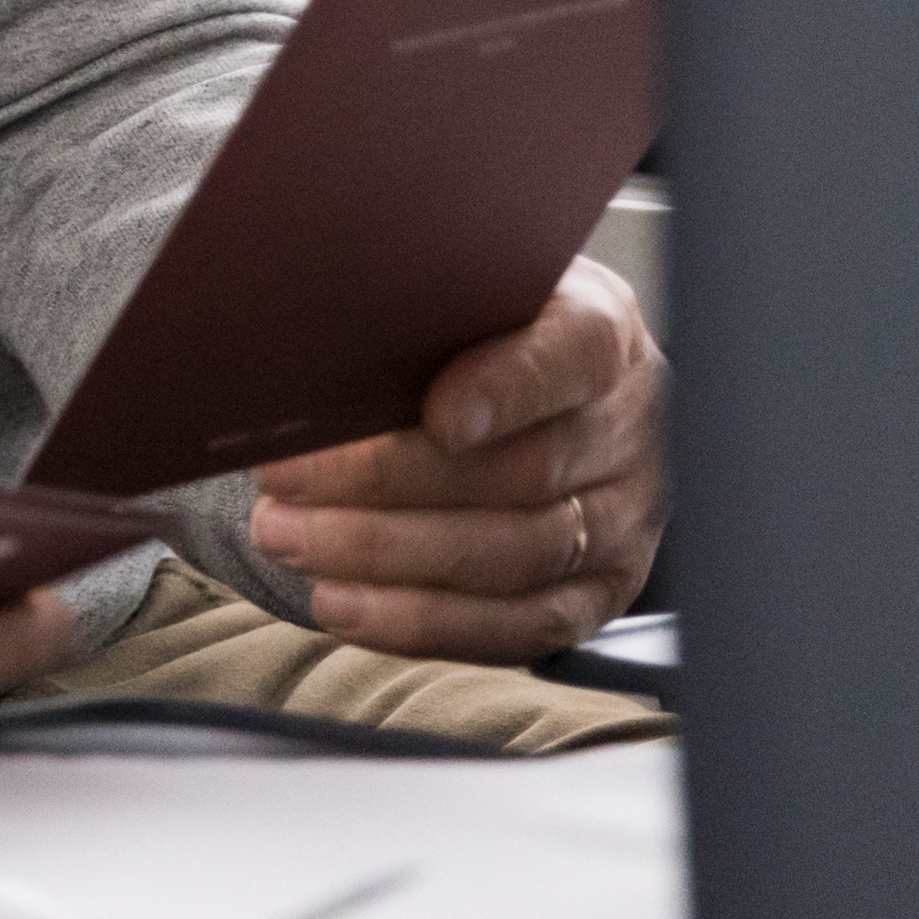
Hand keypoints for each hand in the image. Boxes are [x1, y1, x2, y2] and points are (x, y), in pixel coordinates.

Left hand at [249, 254, 664, 661]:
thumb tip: (321, 329)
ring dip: (387, 557)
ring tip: (290, 539)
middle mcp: (630, 429)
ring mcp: (624, 522)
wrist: (529, 394)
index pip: (573, 356)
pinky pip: (516, 629)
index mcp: (603, 331)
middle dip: (389, 483)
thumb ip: (422, 302)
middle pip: (523, 473)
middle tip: (288, 480)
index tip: (436, 416)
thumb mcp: (463, 290)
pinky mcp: (598, 597)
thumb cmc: (475, 332)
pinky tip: (342, 603)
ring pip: (513, 557)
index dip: (506, 390)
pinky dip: (420, 622)